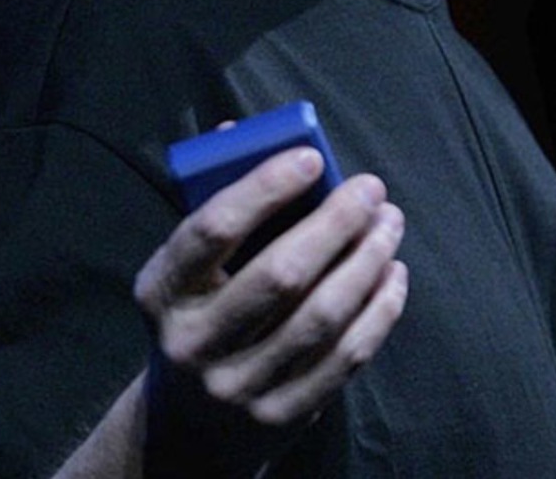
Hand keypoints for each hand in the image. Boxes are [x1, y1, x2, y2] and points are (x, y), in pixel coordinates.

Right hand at [133, 147, 408, 471]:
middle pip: (281, 273)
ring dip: (368, 261)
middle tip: (373, 189)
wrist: (189, 426)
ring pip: (322, 315)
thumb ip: (215, 202)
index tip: (313, 158)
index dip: (265, 187)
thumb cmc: (201, 315)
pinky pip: (345, 356)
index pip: (212, 230)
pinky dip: (380, 310)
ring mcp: (237, 386)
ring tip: (390, 225)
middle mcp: (193, 342)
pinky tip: (394, 274)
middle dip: (338, 223)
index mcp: (162, 292)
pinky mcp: (281, 416)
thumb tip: (238, 131)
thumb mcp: (187, 271)